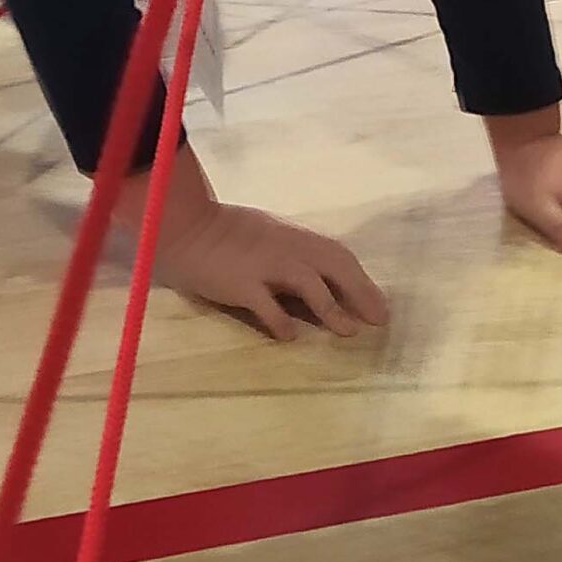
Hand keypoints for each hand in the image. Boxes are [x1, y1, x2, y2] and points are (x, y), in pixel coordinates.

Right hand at [116, 147, 389, 340]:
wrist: (182, 225)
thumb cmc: (221, 231)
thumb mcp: (264, 235)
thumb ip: (289, 255)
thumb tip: (317, 289)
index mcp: (291, 236)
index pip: (336, 253)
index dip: (361, 279)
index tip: (378, 305)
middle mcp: (284, 247)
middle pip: (333, 265)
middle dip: (360, 292)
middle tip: (378, 320)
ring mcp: (262, 264)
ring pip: (308, 282)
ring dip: (331, 308)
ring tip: (347, 332)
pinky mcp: (240, 282)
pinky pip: (266, 304)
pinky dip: (281, 320)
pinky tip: (289, 337)